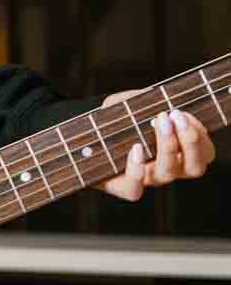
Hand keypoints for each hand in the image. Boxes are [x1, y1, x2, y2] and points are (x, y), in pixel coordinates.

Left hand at [98, 91, 215, 200]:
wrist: (80, 137)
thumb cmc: (111, 119)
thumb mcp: (130, 104)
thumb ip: (147, 99)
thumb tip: (159, 94)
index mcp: (176, 153)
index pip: (204, 153)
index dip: (200, 136)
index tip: (184, 113)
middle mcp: (165, 168)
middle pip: (194, 168)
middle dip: (190, 141)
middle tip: (174, 116)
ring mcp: (144, 179)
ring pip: (167, 174)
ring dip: (167, 146)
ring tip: (157, 121)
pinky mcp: (119, 186)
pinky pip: (134, 190)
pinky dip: (137, 171)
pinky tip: (136, 148)